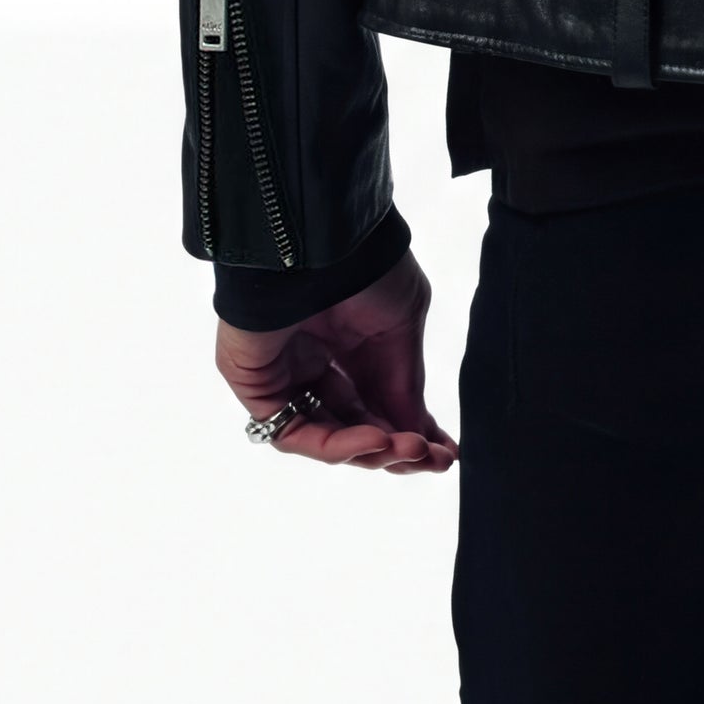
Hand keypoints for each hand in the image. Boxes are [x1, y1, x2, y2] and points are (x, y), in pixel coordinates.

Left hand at [215, 253, 457, 472]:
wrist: (323, 244)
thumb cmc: (366, 270)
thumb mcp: (402, 327)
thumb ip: (403, 386)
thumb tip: (419, 437)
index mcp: (350, 344)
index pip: (378, 404)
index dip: (410, 432)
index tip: (445, 455)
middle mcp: (317, 365)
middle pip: (355, 427)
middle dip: (397, 448)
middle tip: (432, 459)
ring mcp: (286, 379)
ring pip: (328, 438)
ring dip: (373, 452)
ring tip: (410, 449)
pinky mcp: (258, 390)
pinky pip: (295, 434)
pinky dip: (338, 446)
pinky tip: (377, 440)